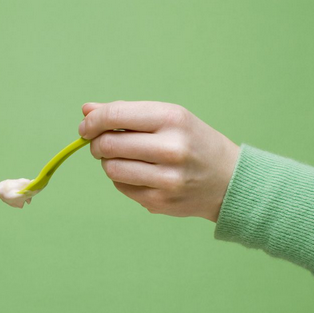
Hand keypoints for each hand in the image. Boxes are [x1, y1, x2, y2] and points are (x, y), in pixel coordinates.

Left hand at [78, 101, 239, 221]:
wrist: (228, 180)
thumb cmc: (192, 142)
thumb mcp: (168, 118)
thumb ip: (125, 113)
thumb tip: (86, 111)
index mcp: (172, 119)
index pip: (116, 116)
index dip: (92, 122)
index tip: (85, 127)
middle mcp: (171, 148)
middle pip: (108, 145)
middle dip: (97, 144)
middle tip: (102, 144)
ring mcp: (166, 178)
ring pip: (111, 169)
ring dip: (108, 163)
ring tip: (123, 158)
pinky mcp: (159, 201)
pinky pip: (121, 187)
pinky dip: (122, 179)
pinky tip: (139, 174)